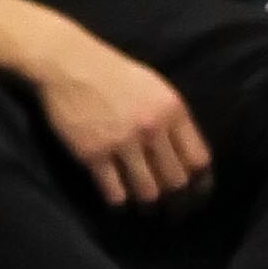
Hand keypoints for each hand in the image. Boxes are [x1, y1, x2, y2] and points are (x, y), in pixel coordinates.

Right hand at [34, 33, 213, 206]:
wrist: (68, 61)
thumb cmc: (114, 73)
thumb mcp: (154, 87)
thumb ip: (173, 120)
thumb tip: (189, 159)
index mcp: (170, 109)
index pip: (199, 160)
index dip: (200, 182)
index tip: (194, 194)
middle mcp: (150, 127)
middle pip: (176, 182)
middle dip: (174, 199)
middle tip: (168, 207)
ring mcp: (121, 142)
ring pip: (148, 193)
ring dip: (147, 203)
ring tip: (143, 205)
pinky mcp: (93, 154)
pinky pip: (115, 194)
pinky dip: (119, 201)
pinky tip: (118, 196)